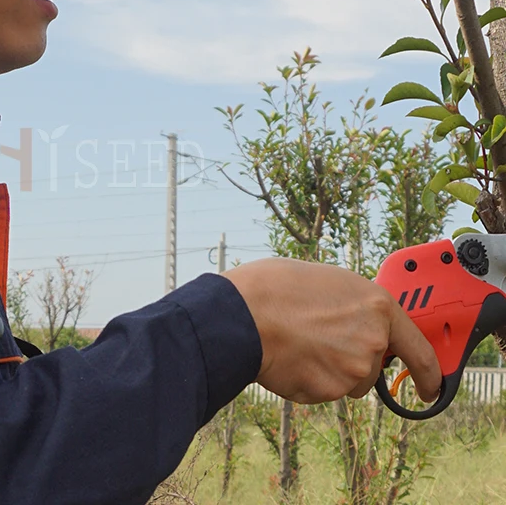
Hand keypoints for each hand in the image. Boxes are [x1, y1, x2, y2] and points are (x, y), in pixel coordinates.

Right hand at [223, 258, 441, 403]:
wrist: (243, 313)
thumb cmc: (276, 287)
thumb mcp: (326, 281)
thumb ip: (353, 305)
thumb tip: (354, 322)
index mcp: (377, 306)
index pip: (419, 350)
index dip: (429, 374)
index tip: (431, 388)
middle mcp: (373, 341)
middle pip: (370, 365)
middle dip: (349, 358)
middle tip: (314, 336)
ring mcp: (352, 370)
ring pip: (346, 380)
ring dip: (328, 369)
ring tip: (296, 341)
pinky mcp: (328, 392)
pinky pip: (322, 390)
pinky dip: (307, 379)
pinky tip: (288, 356)